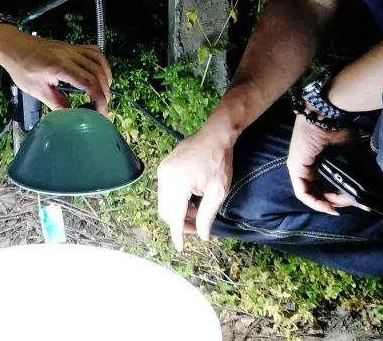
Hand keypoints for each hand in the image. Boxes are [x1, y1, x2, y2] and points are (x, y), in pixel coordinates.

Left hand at [0, 27, 111, 114]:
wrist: (13, 46)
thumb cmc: (21, 68)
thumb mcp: (35, 90)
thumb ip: (55, 102)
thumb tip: (72, 116)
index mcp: (59, 66)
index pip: (88, 82)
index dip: (99, 98)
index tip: (101, 113)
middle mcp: (69, 54)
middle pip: (97, 72)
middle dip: (105, 91)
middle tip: (103, 107)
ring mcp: (72, 48)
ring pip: (99, 60)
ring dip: (106, 77)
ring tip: (104, 93)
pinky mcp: (72, 46)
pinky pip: (94, 52)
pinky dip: (101, 64)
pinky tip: (100, 75)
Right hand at [156, 113, 237, 250]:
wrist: (214, 134)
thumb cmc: (219, 162)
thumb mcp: (217, 191)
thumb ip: (207, 215)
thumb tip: (203, 236)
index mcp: (178, 183)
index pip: (174, 216)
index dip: (177, 234)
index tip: (180, 248)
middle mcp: (165, 177)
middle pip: (165, 211)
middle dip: (179, 222)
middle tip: (198, 225)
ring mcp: (162, 171)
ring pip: (164, 202)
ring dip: (178, 211)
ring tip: (196, 210)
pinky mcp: (164, 167)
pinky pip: (164, 191)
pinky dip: (175, 200)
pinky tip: (190, 199)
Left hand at [286, 115, 367, 214]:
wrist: (327, 112)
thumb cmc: (338, 125)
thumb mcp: (351, 151)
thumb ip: (358, 168)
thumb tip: (371, 187)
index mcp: (317, 159)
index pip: (327, 184)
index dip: (341, 196)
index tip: (357, 202)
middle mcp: (306, 164)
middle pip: (321, 191)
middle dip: (338, 200)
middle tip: (355, 202)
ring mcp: (299, 166)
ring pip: (314, 194)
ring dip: (331, 201)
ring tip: (347, 202)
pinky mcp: (295, 167)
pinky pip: (303, 192)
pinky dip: (316, 202)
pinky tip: (330, 207)